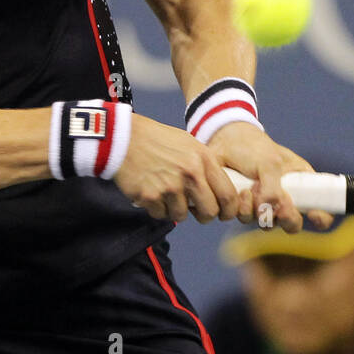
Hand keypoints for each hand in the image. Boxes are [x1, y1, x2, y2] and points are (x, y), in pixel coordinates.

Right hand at [112, 115, 238, 222]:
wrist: (124, 138)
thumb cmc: (157, 140)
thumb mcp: (189, 144)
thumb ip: (205, 166)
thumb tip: (218, 191)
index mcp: (203, 159)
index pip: (228, 195)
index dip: (228, 210)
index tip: (223, 213)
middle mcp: (190, 174)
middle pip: (209, 212)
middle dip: (203, 215)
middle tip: (195, 210)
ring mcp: (170, 186)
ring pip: (182, 215)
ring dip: (175, 209)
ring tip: (167, 194)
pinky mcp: (151, 196)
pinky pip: (161, 214)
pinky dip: (157, 208)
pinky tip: (153, 193)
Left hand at [205, 122, 334, 233]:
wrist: (228, 141)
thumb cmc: (257, 149)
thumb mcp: (270, 163)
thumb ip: (273, 189)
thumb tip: (269, 211)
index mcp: (302, 185)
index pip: (322, 209)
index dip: (322, 218)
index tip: (314, 215)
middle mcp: (285, 200)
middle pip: (293, 225)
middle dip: (287, 220)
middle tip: (280, 209)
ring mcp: (265, 207)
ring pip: (267, 225)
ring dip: (259, 212)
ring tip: (250, 190)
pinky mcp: (245, 209)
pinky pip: (246, 219)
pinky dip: (243, 209)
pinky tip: (241, 192)